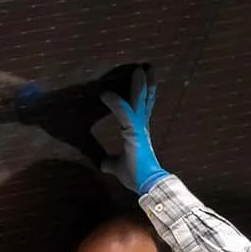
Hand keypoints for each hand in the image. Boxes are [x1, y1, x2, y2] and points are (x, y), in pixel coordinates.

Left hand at [99, 68, 171, 194]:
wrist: (146, 184)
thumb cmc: (136, 175)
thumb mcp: (117, 166)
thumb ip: (110, 161)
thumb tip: (104, 163)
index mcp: (138, 132)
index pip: (139, 108)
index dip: (139, 95)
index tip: (138, 80)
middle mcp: (141, 127)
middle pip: (144, 100)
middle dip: (145, 84)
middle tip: (145, 67)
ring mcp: (139, 129)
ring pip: (138, 102)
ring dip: (138, 86)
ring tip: (139, 70)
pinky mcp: (134, 134)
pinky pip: (124, 115)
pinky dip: (115, 104)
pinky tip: (106, 95)